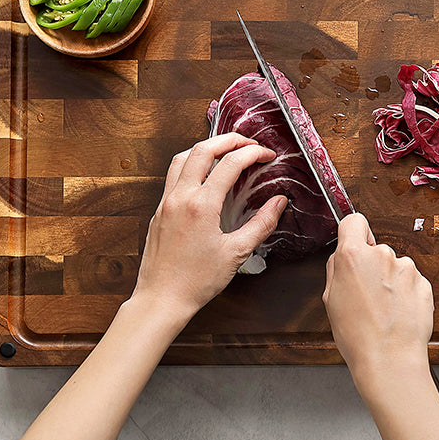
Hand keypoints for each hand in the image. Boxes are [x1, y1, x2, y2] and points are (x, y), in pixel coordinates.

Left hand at [132, 133, 286, 330]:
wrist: (161, 300)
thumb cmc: (196, 282)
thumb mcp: (236, 253)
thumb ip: (262, 224)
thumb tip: (279, 202)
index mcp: (201, 205)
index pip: (230, 163)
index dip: (253, 153)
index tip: (267, 155)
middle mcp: (180, 197)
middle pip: (203, 149)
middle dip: (229, 139)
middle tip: (249, 143)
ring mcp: (166, 201)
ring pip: (183, 157)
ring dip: (206, 147)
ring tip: (225, 150)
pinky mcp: (159, 210)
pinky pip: (173, 174)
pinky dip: (191, 164)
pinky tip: (204, 174)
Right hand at [322, 214, 433, 391]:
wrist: (389, 360)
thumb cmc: (358, 336)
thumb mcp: (330, 300)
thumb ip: (336, 269)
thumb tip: (342, 256)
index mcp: (354, 255)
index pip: (354, 221)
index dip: (353, 232)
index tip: (355, 241)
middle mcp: (382, 255)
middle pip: (376, 249)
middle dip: (372, 266)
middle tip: (366, 295)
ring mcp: (406, 268)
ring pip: (395, 267)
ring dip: (390, 281)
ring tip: (384, 310)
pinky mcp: (424, 283)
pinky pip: (411, 282)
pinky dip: (406, 294)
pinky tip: (398, 314)